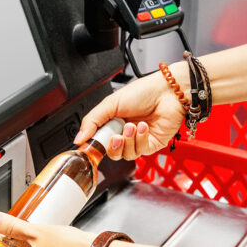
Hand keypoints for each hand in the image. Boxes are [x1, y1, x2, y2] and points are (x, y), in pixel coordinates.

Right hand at [73, 63, 187, 159]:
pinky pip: (141, 151)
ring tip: (132, 126)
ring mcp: (139, 140)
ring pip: (126, 154)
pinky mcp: (152, 145)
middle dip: (113, 146)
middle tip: (115, 135)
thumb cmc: (143, 92)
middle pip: (112, 152)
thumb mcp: (110, 103)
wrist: (168, 92)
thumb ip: (92, 121)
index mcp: (113, 122)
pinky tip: (144, 127)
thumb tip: (79, 138)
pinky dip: (141, 139)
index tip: (91, 145)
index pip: (100, 141)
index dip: (96, 145)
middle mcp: (125, 133)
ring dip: (128, 140)